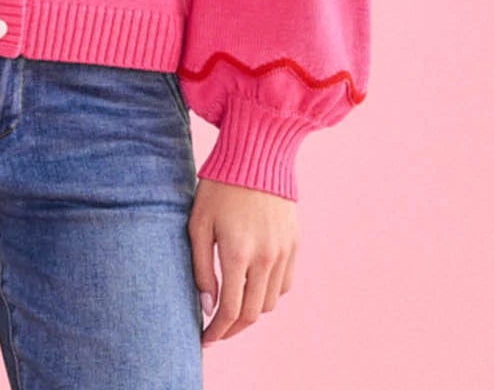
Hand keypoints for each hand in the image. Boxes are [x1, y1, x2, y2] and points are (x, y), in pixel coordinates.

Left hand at [190, 176, 298, 344]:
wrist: (257, 152)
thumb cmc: (219, 186)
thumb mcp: (199, 223)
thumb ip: (202, 268)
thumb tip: (208, 307)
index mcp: (238, 252)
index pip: (231, 310)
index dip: (217, 331)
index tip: (205, 339)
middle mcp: (266, 256)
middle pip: (253, 313)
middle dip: (233, 329)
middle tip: (217, 332)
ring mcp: (284, 251)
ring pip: (271, 302)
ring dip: (252, 312)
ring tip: (234, 309)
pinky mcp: (294, 243)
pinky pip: (285, 284)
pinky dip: (270, 293)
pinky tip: (254, 287)